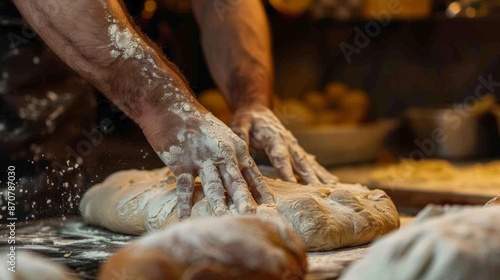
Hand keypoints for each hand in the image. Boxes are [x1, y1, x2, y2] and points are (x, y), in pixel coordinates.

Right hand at [138, 97, 273, 220]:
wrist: (172, 106)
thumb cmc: (199, 123)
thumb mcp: (223, 136)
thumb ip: (233, 156)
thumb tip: (242, 177)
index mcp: (236, 148)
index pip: (252, 173)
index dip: (261, 190)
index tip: (270, 206)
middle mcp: (222, 154)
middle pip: (236, 182)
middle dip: (245, 201)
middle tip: (253, 217)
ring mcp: (202, 158)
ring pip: (214, 186)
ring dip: (220, 205)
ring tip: (226, 220)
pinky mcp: (182, 163)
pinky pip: (184, 187)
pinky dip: (185, 204)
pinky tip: (186, 217)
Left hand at [231, 104, 337, 184]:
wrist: (258, 110)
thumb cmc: (248, 119)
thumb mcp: (240, 124)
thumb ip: (241, 136)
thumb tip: (240, 151)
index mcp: (274, 138)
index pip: (280, 157)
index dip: (286, 170)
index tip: (292, 184)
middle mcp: (288, 142)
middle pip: (299, 162)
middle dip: (309, 177)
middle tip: (319, 191)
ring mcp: (294, 146)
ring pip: (309, 163)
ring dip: (320, 176)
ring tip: (332, 188)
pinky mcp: (297, 150)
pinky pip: (311, 162)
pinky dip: (322, 172)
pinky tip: (333, 182)